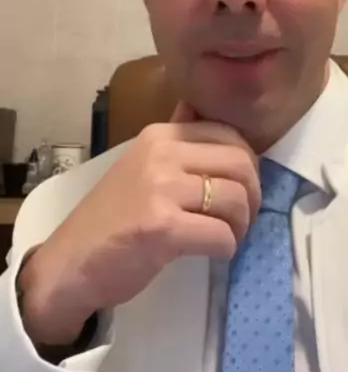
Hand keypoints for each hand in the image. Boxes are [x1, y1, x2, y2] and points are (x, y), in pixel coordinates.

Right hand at [19, 105, 260, 346]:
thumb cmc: (111, 219)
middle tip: (242, 217)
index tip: (241, 188)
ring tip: (227, 236)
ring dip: (241, 226)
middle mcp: (161, 154)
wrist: (70, 264)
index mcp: (159, 135)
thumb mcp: (141, 166)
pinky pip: (221, 235)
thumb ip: (175, 141)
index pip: (227, 134)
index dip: (248, 164)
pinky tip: (214, 253)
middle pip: (240, 164)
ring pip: (236, 200)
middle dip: (253, 195)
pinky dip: (227, 248)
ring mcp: (160, 189)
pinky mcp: (162, 227)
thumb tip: (198, 106)